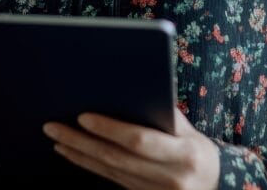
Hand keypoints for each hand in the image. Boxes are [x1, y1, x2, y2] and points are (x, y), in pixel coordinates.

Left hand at [42, 108, 219, 189]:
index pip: (139, 141)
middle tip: (53, 126)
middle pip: (116, 159)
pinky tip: (71, 153)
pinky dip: (88, 165)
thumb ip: (164, 114)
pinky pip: (110, 181)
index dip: (110, 129)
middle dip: (81, 141)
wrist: (213, 188)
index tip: (83, 116)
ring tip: (56, 137)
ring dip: (78, 155)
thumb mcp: (190, 131)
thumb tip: (129, 88)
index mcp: (184, 155)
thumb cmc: (197, 150)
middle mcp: (170, 179)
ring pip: (108, 172)